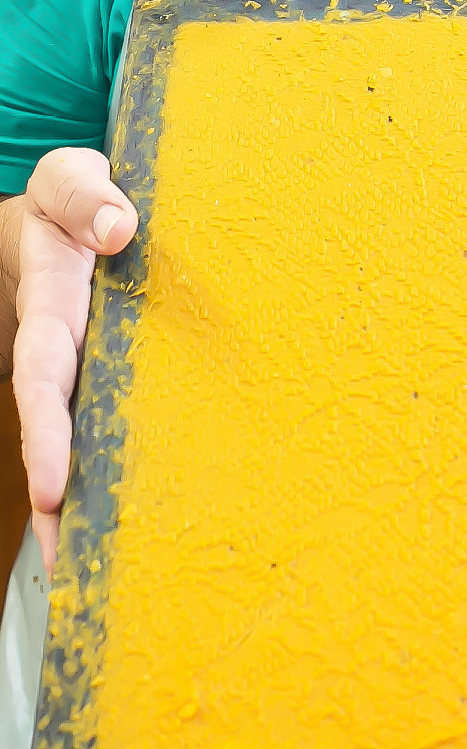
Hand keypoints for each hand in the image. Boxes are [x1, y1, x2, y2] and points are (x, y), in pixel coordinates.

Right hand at [12, 148, 137, 575]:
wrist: (73, 212)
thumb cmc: (73, 198)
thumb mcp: (70, 178)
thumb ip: (86, 194)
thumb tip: (120, 226)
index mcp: (49, 311)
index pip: (41, 380)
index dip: (46, 435)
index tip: (49, 487)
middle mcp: (63, 352)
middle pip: (57, 432)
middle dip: (57, 495)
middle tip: (69, 556)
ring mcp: (88, 369)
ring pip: (85, 441)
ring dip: (86, 501)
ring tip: (98, 570)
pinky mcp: (115, 377)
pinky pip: (118, 425)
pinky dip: (120, 469)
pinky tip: (142, 517)